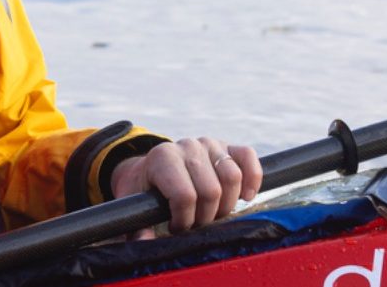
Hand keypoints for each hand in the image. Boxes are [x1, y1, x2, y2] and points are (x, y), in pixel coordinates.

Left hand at [110, 137, 261, 237]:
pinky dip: (252, 178)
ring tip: (213, 212)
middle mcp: (187, 147)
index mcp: (162, 158)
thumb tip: (145, 242)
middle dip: (205, 216)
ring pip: (233, 177)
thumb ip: (136, 228)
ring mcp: (208, 144)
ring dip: (227, 204)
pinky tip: (246, 196)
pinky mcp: (227, 147)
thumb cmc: (145, 191)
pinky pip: (247, 156)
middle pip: (211, 191)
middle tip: (196, 221)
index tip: (176, 226)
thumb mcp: (134, 206)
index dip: (184, 220)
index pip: (185, 196)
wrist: (153, 169)